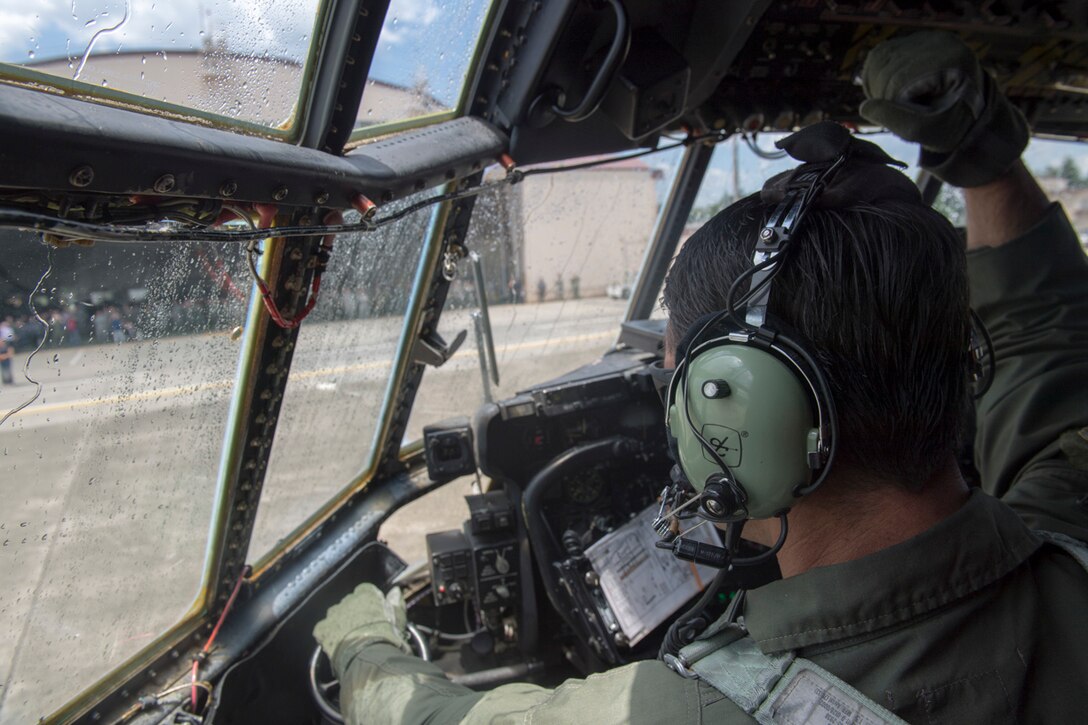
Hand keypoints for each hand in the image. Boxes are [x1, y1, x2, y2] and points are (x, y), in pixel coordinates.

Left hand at [313, 583, 408, 675]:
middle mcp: (348, 600)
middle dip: (354, 613)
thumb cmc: (387, 638)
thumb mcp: (397, 620)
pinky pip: (322, 629)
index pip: (365, 591)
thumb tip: (395, 592)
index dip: (369, 603)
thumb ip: (395, 603)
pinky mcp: (322, 629)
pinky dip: (327, 636)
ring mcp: (333, 614)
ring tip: (349, 639)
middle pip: (349, 603)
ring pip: (334, 615)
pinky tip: (335, 645)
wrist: (369, 657)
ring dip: (340, 623)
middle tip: (362, 629)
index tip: (373, 614)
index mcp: (367, 594)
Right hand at [859, 31, 1027, 187]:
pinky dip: (878, 77)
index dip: (892, 103)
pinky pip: (880, 56)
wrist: (966, 113)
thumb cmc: (950, 125)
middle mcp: (939, 41)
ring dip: (879, 87)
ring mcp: (926, 39)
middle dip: (885, 95)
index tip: (909, 118)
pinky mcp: (915, 42)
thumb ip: (896, 120)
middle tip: (903, 112)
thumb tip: (865, 107)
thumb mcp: (926, 131)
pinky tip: (892, 91)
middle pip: (886, 67)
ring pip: (879, 60)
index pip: (899, 78)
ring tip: (898, 102)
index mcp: (950, 59)